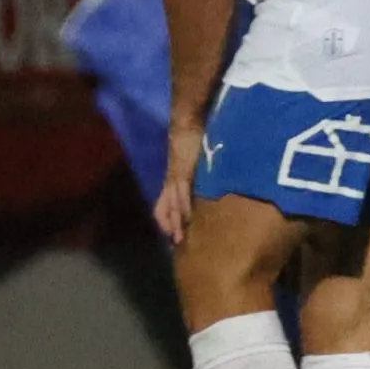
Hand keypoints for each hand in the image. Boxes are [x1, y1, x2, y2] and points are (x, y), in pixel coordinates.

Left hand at [157, 117, 202, 245]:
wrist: (186, 123)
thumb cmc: (192, 139)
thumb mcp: (193, 160)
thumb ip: (196, 172)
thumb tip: (206, 182)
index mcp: (172, 179)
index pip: (163, 205)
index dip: (166, 220)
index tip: (173, 236)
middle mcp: (170, 182)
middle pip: (164, 210)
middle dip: (169, 228)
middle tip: (175, 245)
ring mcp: (175, 178)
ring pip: (172, 206)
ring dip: (175, 223)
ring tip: (179, 239)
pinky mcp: (182, 173)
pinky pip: (181, 195)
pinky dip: (183, 209)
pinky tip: (188, 219)